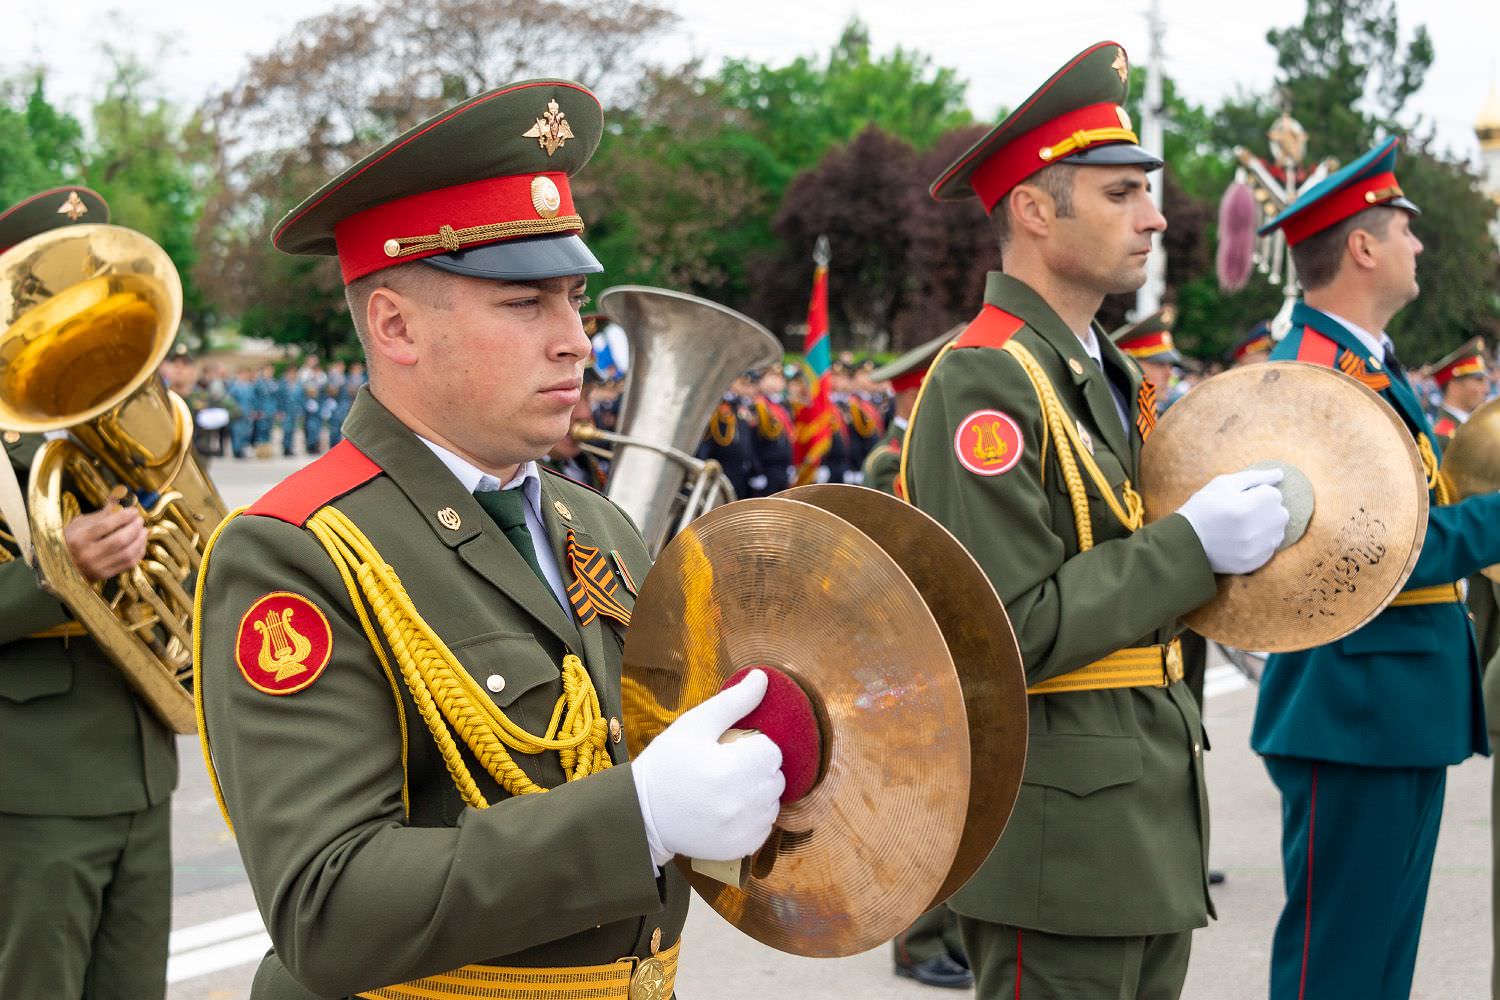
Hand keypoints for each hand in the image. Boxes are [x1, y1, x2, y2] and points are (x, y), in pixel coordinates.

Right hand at [63, 503, 147, 581]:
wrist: (60, 565)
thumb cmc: (71, 540)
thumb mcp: (81, 523)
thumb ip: (103, 512)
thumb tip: (121, 493)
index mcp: (79, 538)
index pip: (106, 525)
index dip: (124, 516)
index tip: (134, 511)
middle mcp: (87, 554)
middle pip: (120, 540)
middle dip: (135, 528)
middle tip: (140, 520)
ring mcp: (96, 566)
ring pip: (127, 553)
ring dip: (140, 540)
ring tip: (144, 530)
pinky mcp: (104, 575)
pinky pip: (129, 564)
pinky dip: (139, 552)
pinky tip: (140, 543)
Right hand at [631, 669, 784, 866]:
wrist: (641, 813)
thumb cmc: (666, 764)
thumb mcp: (694, 725)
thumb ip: (734, 701)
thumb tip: (763, 677)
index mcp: (733, 768)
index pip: (772, 751)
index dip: (754, 746)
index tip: (732, 750)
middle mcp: (743, 802)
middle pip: (776, 777)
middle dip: (757, 769)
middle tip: (728, 768)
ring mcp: (743, 829)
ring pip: (773, 803)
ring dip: (758, 794)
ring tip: (728, 790)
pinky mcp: (741, 848)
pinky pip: (765, 828)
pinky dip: (753, 819)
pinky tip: (728, 810)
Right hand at [1176, 467, 1288, 574]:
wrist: (1184, 541)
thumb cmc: (1202, 507)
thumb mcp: (1223, 484)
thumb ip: (1254, 477)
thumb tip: (1280, 474)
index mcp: (1246, 506)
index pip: (1275, 494)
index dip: (1259, 493)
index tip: (1243, 498)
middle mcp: (1254, 530)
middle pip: (1282, 514)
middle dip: (1268, 509)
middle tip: (1246, 511)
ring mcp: (1254, 549)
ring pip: (1279, 532)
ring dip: (1267, 526)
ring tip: (1245, 526)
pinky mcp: (1252, 563)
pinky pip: (1271, 549)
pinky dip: (1262, 543)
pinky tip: (1244, 539)